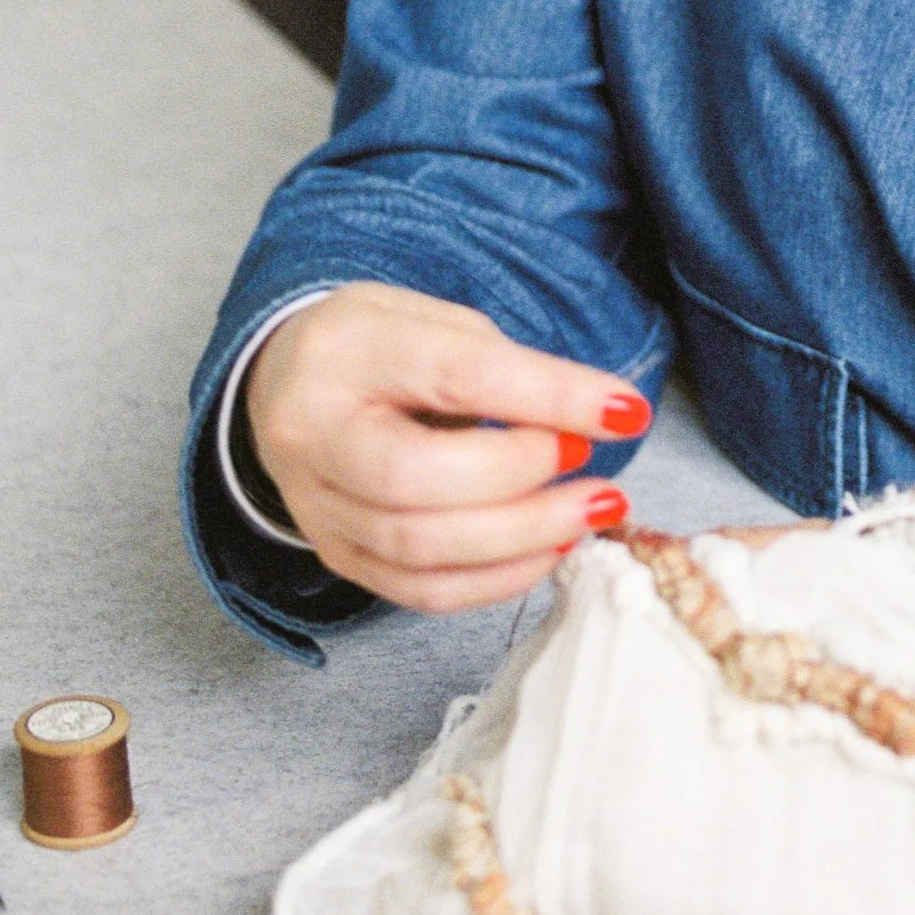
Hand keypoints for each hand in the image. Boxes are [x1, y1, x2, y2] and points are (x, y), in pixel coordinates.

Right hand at [244, 282, 652, 613]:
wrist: (289, 382)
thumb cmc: (380, 346)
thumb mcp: (438, 323)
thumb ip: (506, 369)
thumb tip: (592, 420)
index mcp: (344, 351)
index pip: (455, 377)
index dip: (548, 397)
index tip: (626, 411)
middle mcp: (313, 435)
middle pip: (417, 481)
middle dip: (525, 482)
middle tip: (595, 469)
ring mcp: (315, 507)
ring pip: (419, 548)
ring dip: (525, 538)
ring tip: (592, 510)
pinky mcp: (336, 556)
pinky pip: (419, 591)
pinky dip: (497, 579)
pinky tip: (549, 549)